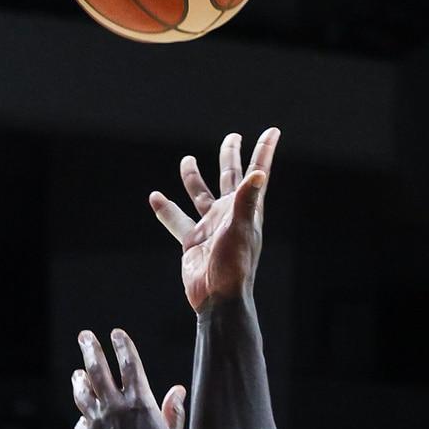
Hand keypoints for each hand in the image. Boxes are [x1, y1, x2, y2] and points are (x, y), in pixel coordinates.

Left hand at [72, 330, 185, 428]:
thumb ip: (174, 414)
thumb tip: (178, 391)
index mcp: (141, 402)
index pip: (129, 363)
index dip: (122, 345)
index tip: (116, 334)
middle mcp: (115, 406)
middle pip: (97, 368)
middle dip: (91, 348)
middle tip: (85, 336)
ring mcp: (95, 421)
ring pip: (82, 391)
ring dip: (80, 379)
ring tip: (78, 374)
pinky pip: (81, 422)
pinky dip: (85, 419)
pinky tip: (86, 421)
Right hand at [150, 127, 278, 312]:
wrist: (217, 297)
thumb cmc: (234, 265)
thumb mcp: (241, 229)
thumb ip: (246, 200)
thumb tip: (259, 173)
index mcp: (246, 209)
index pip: (257, 174)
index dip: (264, 152)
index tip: (272, 131)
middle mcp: (229, 214)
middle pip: (230, 178)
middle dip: (230, 157)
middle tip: (232, 137)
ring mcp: (210, 227)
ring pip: (200, 195)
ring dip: (194, 178)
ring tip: (187, 160)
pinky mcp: (192, 241)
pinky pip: (177, 220)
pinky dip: (166, 210)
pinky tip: (156, 198)